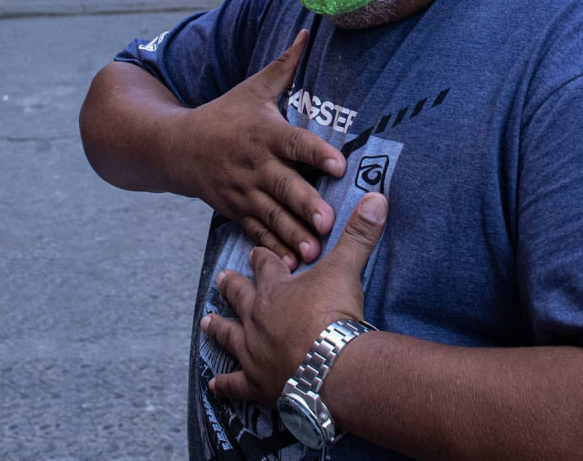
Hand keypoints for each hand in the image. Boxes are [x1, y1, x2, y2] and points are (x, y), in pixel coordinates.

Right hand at [182, 30, 345, 266]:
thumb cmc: (226, 115)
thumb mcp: (254, 88)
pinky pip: (254, 231)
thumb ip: (285, 65)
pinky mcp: (233, 210)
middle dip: (304, 204)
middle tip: (328, 220)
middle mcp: (254, 163)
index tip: (340, 164)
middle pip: (282, 185)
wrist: (176, 147)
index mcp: (264, 132)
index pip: (294, 142)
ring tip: (314, 252)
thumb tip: (307, 30)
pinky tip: (290, 266)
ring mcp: (241, 190)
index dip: (317, 152)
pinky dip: (270, 247)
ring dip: (291, 234)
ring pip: (269, 214)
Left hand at [200, 192, 387, 405]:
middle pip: (241, 297)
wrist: (330, 366)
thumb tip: (376, 196)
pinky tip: (214, 384)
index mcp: (276, 289)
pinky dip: (224, 384)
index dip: (261, 258)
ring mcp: (254, 352)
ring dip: (218, 328)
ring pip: (230, 335)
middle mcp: (258, 318)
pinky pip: (235, 383)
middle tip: (221, 278)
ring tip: (206, 321)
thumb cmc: (334, 314)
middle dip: (232, 286)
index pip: (265, 266)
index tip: (254, 251)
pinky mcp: (257, 383)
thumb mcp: (347, 267)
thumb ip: (359, 233)